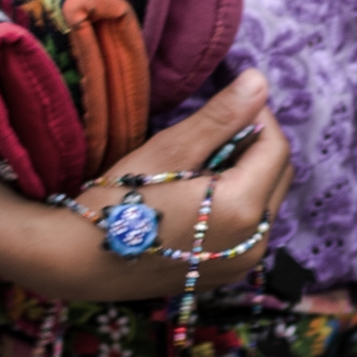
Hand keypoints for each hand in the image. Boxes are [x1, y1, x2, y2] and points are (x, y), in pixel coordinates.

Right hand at [43, 68, 291, 299]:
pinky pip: (249, 229)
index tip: (231, 102)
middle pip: (278, 177)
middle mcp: (255, 243)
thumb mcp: (170, 150)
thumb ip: (221, 117)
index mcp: (244, 208)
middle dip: (255, 146)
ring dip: (246, 176)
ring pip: (266, 203)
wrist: (78, 261)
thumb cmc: (119, 200)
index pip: (276, 148)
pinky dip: (236, 205)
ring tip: (200, 165)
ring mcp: (243, 264)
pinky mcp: (226, 275)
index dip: (259, 117)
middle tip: (213, 132)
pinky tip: (198, 196)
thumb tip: (260, 81)